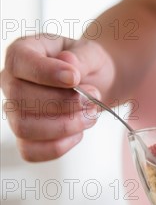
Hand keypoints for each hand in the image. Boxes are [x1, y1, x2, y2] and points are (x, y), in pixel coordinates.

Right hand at [0, 35, 114, 160]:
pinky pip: (31, 151)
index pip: (20, 62)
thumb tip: (68, 64)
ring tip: (91, 115)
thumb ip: (82, 58)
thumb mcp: (92, 54)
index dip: (46, 73)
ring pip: (24, 128)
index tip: (75, 78)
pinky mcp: (26, 137)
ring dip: (64, 125)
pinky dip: (59, 146)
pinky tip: (78, 133)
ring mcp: (15, 111)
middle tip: (93, 99)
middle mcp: (11, 82)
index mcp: (23, 52)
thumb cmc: (88, 66)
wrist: (95, 85)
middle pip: (20, 99)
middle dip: (63, 103)